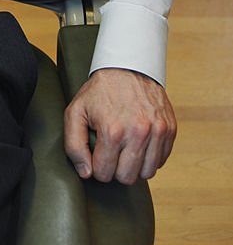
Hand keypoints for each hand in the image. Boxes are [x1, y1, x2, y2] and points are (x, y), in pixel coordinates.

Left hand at [64, 68, 175, 183]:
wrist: (127, 66)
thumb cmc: (100, 91)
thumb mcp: (76, 111)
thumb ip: (74, 145)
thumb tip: (86, 173)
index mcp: (112, 131)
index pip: (104, 173)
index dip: (97, 167)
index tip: (97, 155)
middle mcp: (138, 133)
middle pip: (127, 177)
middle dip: (115, 169)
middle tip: (111, 153)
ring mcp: (157, 131)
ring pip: (147, 174)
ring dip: (134, 166)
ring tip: (125, 149)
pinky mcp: (170, 129)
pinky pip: (161, 161)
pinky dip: (149, 157)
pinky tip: (139, 143)